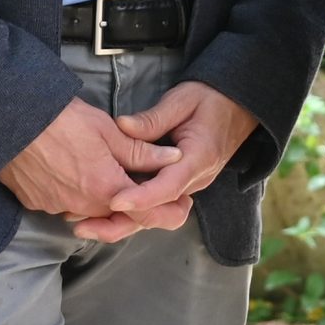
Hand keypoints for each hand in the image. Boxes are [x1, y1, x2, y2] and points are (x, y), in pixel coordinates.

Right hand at [0, 96, 183, 222]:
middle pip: (118, 214)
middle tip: (144, 181)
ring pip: (91, 210)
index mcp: (106, 189)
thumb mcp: (109, 130)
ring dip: (104, 198)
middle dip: (134, 202)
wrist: (9, 120)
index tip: (181, 202)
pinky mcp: (38, 203)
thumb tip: (174, 159)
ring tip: (106, 170)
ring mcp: (57, 207)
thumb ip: (142, 152)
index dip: (166, 209)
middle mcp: (82, 206)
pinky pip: (66, 205)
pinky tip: (75, 171)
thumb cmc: (62, 120)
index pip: (145, 213)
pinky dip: (76, 193)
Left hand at [65, 82, 259, 244]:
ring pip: (156, 215)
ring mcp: (190, 186)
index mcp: (199, 158)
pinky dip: (132, 212)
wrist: (238, 106)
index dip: (141, 197)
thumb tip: (121, 127)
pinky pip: (157, 206)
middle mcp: (196, 180)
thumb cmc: (211, 98)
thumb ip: (153, 118)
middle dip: (123, 222)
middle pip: (160, 213)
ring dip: (123, 222)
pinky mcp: (182, 186)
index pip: (169, 187)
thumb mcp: (182, 100)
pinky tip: (104, 211)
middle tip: (85, 225)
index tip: (113, 200)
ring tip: (86, 225)